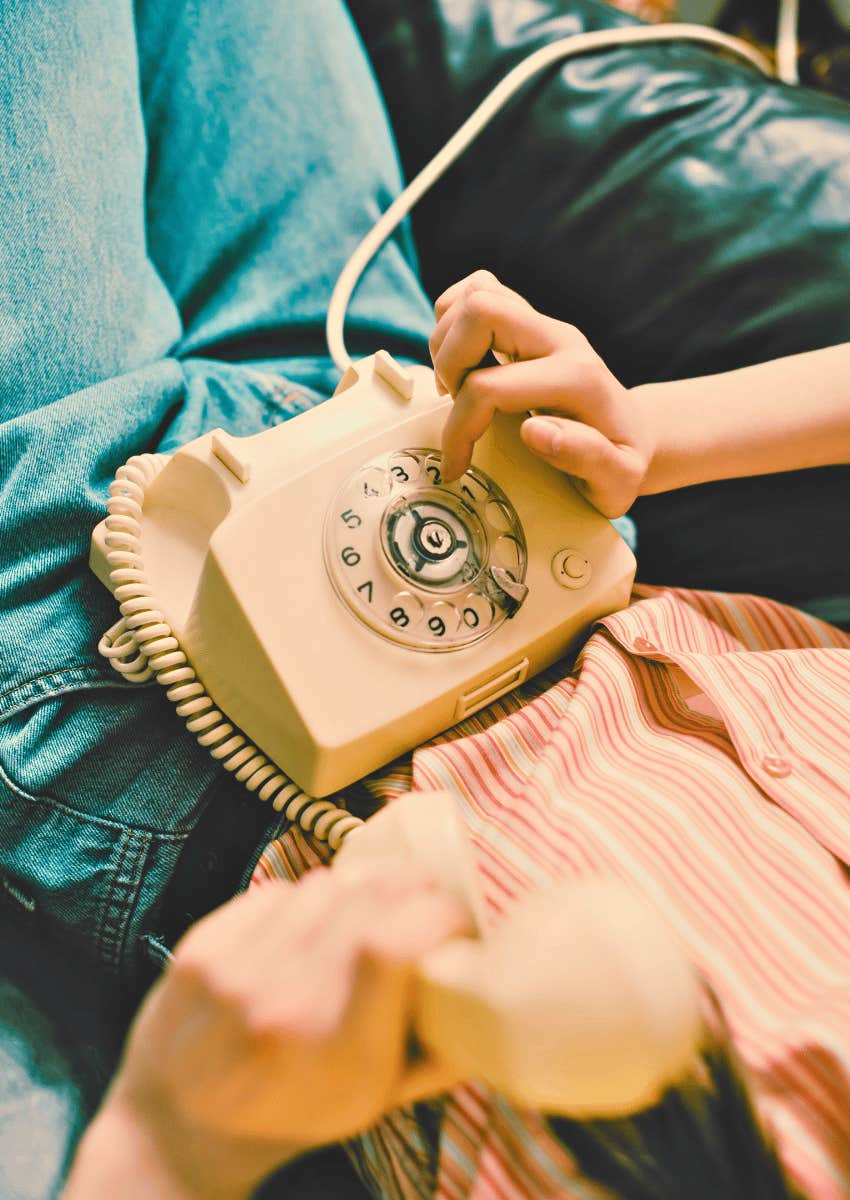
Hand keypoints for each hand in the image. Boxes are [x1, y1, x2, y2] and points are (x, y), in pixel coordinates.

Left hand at [66, 864, 470, 1198]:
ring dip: (360, 888)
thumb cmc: (294, 1112)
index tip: (456, 920)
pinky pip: (278, 890)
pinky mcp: (201, 947)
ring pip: (325, 884)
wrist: (180, 1124)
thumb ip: (438, 1051)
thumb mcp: (376, 1102)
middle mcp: (282, 1005)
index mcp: (335, 1052)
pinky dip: (307, 897)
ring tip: (367, 912)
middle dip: (412, 887)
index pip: (393, 944)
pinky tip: (310, 924)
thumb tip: (492, 987)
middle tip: (425, 900)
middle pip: (366, 899)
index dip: (437, 914)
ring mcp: (234, 972)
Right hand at [430, 270, 653, 517]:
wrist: (634, 432)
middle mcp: (559, 338)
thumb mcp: (618, 480)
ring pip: (475, 294)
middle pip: (481, 310)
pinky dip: (454, 321)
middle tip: (455, 403)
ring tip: (456, 387)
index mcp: (577, 378)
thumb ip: (586, 457)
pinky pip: (479, 289)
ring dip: (447, 342)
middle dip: (448, 363)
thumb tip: (534, 431)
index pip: (489, 386)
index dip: (459, 428)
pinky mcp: (529, 319)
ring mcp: (544, 323)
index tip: (457, 463)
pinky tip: (461, 362)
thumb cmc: (620, 461)